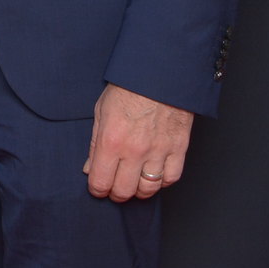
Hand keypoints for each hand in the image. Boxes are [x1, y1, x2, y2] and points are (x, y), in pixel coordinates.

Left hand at [84, 83, 191, 201]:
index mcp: (111, 141)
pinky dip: (162, 182)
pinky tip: (154, 175)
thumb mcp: (100, 112)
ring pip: (148, 190)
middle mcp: (134, 150)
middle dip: (116, 194)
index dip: (97, 190)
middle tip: (114, 188)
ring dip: (138, 191)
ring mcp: (158, 151)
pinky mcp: (178, 149)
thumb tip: (90, 169)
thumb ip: (94, 144)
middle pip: (124, 191)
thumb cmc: (127, 89)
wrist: (160, 74)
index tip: (97, 188)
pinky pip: (171, 178)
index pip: (100, 182)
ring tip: (133, 183)